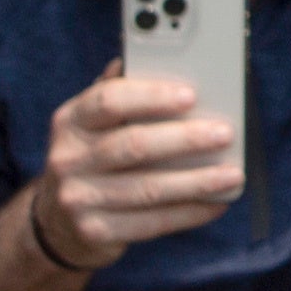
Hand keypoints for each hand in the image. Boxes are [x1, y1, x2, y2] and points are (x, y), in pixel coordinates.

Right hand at [27, 70, 240, 268]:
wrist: (57, 221)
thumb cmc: (92, 157)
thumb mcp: (94, 123)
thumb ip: (121, 93)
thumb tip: (157, 58)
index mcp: (70, 121)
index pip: (108, 101)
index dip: (151, 97)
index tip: (191, 95)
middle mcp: (68, 159)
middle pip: (133, 145)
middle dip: (185, 139)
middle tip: (225, 133)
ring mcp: (78, 199)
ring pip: (148, 189)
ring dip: (197, 181)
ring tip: (233, 174)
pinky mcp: (95, 232)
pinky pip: (150, 223)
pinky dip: (188, 213)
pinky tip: (215, 203)